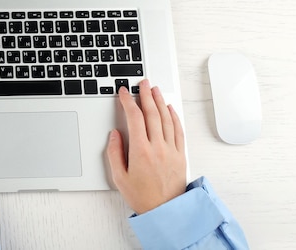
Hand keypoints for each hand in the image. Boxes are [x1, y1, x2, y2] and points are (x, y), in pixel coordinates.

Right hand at [106, 80, 186, 213]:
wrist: (165, 212)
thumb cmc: (142, 197)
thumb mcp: (119, 178)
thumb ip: (114, 153)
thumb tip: (115, 134)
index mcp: (141, 151)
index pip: (134, 118)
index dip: (128, 102)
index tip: (124, 93)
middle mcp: (157, 147)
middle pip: (152, 113)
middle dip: (146, 95)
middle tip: (142, 83)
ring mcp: (171, 150)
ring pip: (166, 118)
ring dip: (160, 101)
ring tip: (154, 90)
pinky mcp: (180, 154)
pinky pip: (178, 130)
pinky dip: (174, 116)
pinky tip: (169, 108)